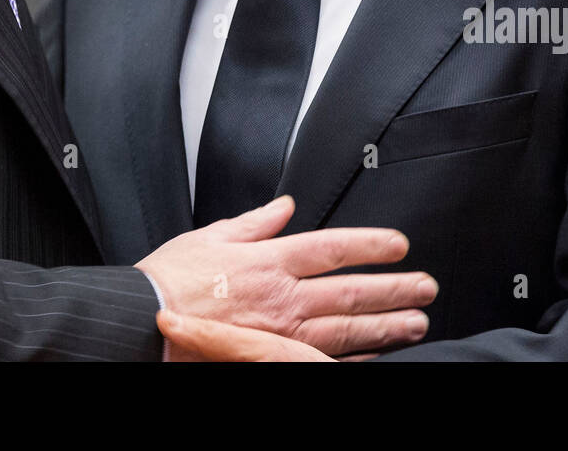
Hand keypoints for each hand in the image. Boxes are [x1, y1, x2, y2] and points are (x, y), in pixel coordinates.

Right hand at [136, 195, 435, 356]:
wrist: (141, 327)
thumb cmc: (168, 283)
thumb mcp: (208, 237)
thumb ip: (254, 223)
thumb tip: (284, 207)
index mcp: (268, 261)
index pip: (332, 249)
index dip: (370, 246)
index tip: (398, 245)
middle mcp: (281, 298)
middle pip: (350, 292)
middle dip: (394, 289)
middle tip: (426, 286)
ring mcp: (281, 335)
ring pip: (346, 329)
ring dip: (386, 325)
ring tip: (417, 322)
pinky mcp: (271, 360)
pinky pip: (323, 360)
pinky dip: (353, 356)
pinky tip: (375, 353)